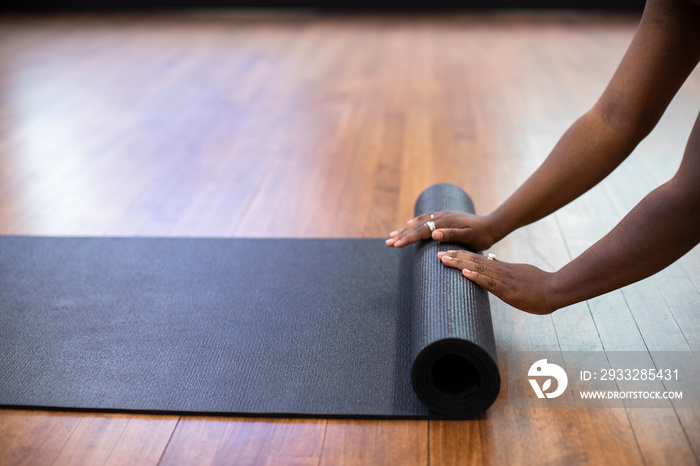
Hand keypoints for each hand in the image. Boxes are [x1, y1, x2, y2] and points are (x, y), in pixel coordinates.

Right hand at [385, 211, 496, 249]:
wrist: (492, 225)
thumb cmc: (482, 235)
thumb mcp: (469, 236)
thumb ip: (451, 234)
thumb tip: (434, 233)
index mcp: (444, 222)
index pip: (421, 231)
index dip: (407, 238)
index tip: (395, 245)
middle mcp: (441, 217)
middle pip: (417, 226)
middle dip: (402, 235)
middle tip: (388, 243)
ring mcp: (442, 216)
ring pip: (419, 222)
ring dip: (406, 229)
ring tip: (394, 234)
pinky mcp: (445, 217)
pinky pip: (426, 219)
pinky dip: (415, 222)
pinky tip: (410, 223)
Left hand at [437, 250, 556, 314]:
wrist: (555, 290)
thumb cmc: (539, 284)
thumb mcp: (519, 274)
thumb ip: (504, 271)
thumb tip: (491, 267)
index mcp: (502, 269)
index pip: (478, 259)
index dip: (462, 255)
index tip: (447, 253)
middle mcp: (500, 272)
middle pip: (474, 261)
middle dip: (455, 257)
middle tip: (438, 254)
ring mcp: (504, 280)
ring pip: (479, 269)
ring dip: (460, 264)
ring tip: (444, 260)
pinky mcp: (509, 291)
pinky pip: (490, 283)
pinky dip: (477, 277)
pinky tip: (465, 273)